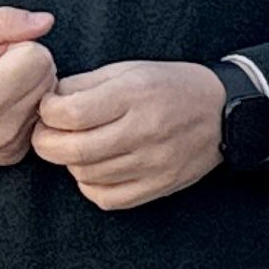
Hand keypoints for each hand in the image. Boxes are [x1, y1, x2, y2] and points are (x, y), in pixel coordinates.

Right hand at [0, 8, 57, 165]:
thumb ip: (2, 21)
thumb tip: (46, 21)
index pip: (40, 55)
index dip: (13, 44)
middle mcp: (3, 129)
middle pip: (47, 75)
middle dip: (21, 63)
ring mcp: (10, 146)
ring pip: (47, 95)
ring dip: (23, 83)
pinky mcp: (14, 154)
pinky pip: (39, 115)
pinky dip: (22, 104)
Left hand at [30, 59, 225, 211]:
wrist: (222, 112)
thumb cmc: (170, 86)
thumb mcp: (129, 70)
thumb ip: (84, 84)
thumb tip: (47, 103)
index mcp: (134, 94)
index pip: (70, 113)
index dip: (47, 112)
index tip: (50, 107)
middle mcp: (144, 130)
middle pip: (72, 150)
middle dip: (47, 142)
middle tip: (48, 133)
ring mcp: (153, 163)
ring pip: (85, 175)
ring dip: (71, 162)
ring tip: (80, 145)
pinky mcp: (159, 186)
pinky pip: (106, 198)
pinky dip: (91, 185)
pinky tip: (97, 168)